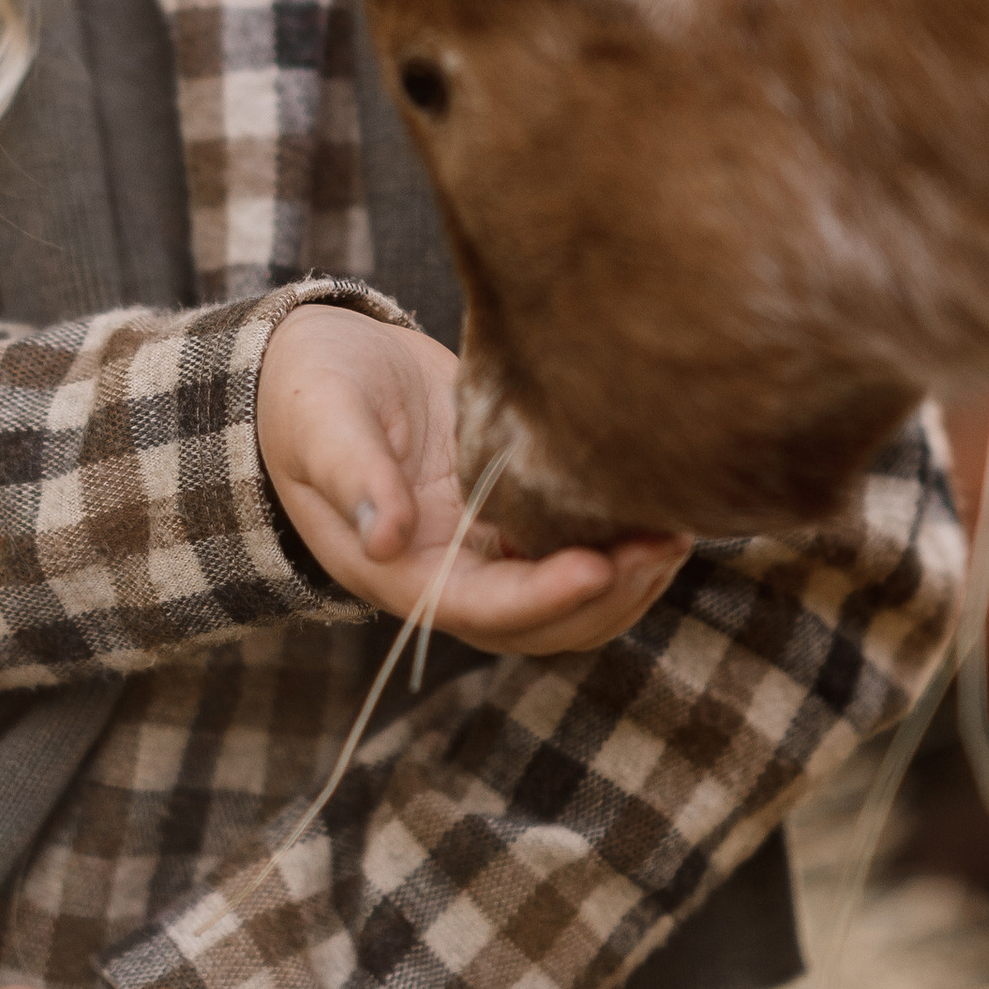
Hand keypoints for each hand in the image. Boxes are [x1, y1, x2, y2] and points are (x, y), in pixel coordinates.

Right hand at [258, 300, 688, 657]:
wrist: (322, 364)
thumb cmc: (309, 390)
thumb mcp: (323, 422)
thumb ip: (353, 476)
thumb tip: (390, 536)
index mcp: (397, 569)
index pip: (481, 607)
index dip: (544, 597)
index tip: (600, 565)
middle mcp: (447, 573)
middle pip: (541, 624)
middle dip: (609, 595)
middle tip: (666, 541)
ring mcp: (483, 548)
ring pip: (569, 600)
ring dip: (628, 579)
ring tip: (679, 528)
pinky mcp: (511, 512)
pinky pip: (574, 549)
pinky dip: (620, 544)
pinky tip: (660, 504)